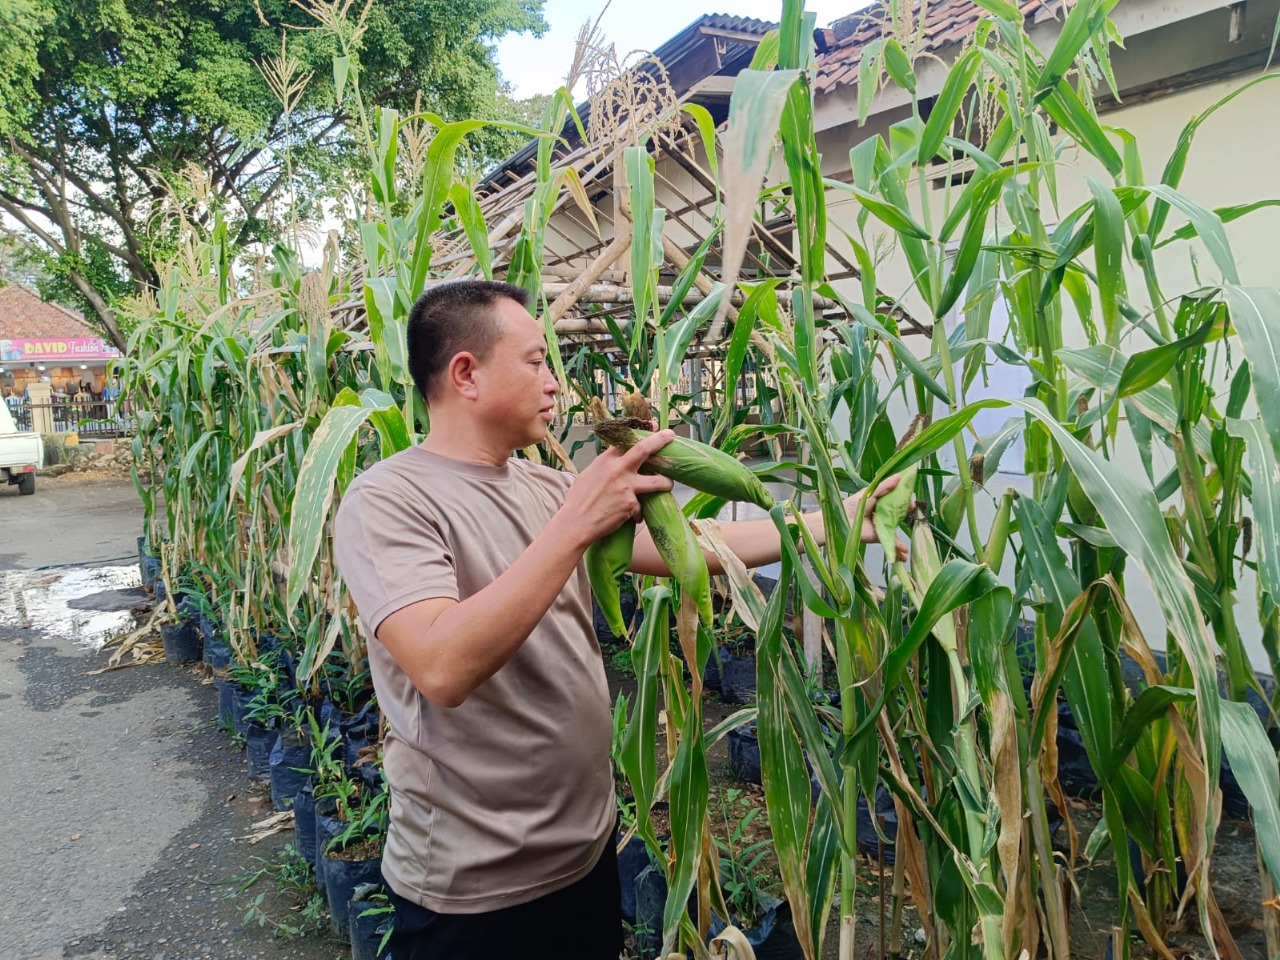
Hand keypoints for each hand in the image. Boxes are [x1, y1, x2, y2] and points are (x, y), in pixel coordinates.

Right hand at [562, 428, 674, 545]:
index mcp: (605, 461)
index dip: (641, 432)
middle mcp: (618, 470)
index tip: (653, 426)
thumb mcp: (588, 475)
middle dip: (660, 440)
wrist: (575, 523)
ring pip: (658, 481)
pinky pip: (641, 507)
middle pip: (643, 449)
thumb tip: (615, 462)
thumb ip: (605, 466)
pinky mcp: (631, 505)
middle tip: (671, 435)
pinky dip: (637, 512)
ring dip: (666, 482)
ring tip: (668, 484)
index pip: (625, 439)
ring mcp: (626, 487)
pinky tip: (629, 517)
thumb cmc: (577, 501)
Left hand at [846, 475, 909, 560]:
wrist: (843, 521)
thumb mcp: (870, 493)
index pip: (896, 500)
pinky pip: (892, 542)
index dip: (904, 499)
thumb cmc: (853, 505)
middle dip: (908, 513)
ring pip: (897, 530)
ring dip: (906, 533)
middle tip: (913, 509)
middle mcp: (882, 514)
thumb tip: (899, 477)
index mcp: (880, 502)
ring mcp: (882, 526)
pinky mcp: (880, 537)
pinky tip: (904, 553)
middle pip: (899, 514)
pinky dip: (899, 548)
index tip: (911, 499)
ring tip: (914, 529)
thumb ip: (884, 486)